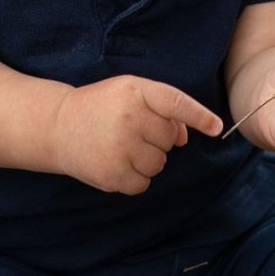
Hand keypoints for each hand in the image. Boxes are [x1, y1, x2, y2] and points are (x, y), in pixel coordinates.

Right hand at [51, 75, 224, 194]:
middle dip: (157, 139)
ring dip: (147, 160)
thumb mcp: (130, 94)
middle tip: (130, 131)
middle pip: (169, 139)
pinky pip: (143, 183)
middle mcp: (128, 117)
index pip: (175, 103)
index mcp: (135, 91)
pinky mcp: (111, 173)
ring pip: (159, 164)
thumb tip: (184, 138)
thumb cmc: (103, 107)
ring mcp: (119, 147)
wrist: (58, 126)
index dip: (199, 116)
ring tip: (121, 147)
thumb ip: (162, 108)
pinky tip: (116, 163)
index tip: (216, 127)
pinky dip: (135, 178)